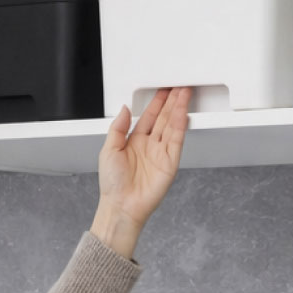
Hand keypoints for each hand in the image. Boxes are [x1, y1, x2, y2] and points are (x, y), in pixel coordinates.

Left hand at [90, 87, 191, 258]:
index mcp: (135, 140)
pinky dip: (181, 125)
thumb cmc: (112, 184)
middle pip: (164, 117)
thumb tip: (125, 109)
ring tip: (184, 93)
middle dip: (172, 101)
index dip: (157, 102)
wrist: (121, 207)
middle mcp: (150, 145)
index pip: (150, 116)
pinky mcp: (170, 162)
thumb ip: (118, 127)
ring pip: (172, 124)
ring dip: (178, 108)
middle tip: (179, 86)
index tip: (164, 89)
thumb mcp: (108, 149)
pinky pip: (177, 139)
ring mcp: (162, 152)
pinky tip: (183, 112)